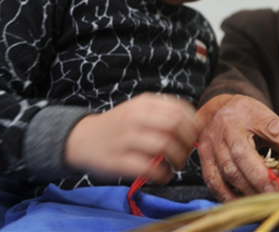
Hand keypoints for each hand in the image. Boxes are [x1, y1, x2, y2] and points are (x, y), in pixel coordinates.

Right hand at [65, 93, 200, 183]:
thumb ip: (165, 113)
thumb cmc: (119, 125)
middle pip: (174, 126)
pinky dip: (162, 174)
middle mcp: (134, 118)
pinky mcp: (117, 161)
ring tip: (176, 165)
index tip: (195, 134)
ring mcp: (125, 139)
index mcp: (143, 104)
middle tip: (187, 152)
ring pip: (164, 146)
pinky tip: (163, 175)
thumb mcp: (139, 109)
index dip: (193, 124)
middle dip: (187, 142)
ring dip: (177, 159)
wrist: (81, 138)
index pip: (179, 109)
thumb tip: (197, 124)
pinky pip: (148, 167)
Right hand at [196, 94, 278, 202]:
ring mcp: (211, 146)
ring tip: (270, 202)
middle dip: (264, 180)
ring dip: (250, 191)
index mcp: (246, 114)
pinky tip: (246, 204)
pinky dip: (230, 197)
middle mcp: (225, 130)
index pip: (273, 129)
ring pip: (228, 173)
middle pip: (243, 156)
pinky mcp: (204, 161)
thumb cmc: (246, 116)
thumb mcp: (268, 118)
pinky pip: (215, 184)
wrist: (215, 110)